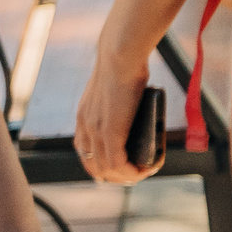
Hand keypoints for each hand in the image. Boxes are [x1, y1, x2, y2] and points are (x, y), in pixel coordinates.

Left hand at [72, 46, 161, 184]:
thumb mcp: (115, 87)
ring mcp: (96, 130)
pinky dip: (132, 171)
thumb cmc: (123, 64)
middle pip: (94, 167)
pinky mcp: (110, 130)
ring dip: (128, 176)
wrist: (119, 54)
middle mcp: (85, 126)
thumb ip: (120, 99)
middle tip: (139, 173)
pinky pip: (117, 162)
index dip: (103, 165)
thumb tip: (139, 100)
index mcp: (83, 117)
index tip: (123, 166)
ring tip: (147, 170)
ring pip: (107, 169)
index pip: (85, 153)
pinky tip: (147, 168)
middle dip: (117, 177)